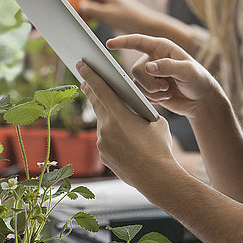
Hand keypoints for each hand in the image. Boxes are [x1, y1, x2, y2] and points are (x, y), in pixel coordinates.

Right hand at [70, 0, 148, 32]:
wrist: (146, 25)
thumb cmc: (131, 18)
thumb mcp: (109, 15)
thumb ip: (92, 9)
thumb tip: (79, 6)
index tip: (63, 4)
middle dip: (75, 3)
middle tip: (70, 15)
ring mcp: (107, 0)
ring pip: (88, 3)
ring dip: (82, 11)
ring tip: (81, 21)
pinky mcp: (109, 9)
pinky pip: (94, 9)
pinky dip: (89, 15)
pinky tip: (89, 23)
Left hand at [76, 61, 180, 204]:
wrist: (157, 178)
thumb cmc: (160, 147)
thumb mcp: (155, 121)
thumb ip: (139, 110)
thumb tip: (132, 108)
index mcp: (119, 115)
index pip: (101, 89)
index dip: (90, 74)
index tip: (82, 64)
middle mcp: (105, 128)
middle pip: (96, 103)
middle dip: (91, 90)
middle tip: (85, 79)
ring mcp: (102, 143)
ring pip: (101, 122)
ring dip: (105, 115)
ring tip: (113, 111)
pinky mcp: (103, 155)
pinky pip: (105, 139)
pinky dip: (111, 134)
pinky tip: (122, 137)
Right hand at [107, 34, 220, 118]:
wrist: (200, 100)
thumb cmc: (198, 79)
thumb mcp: (188, 71)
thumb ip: (169, 67)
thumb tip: (148, 67)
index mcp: (161, 48)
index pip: (138, 41)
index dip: (123, 42)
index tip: (109, 43)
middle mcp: (152, 59)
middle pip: (135, 70)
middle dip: (150, 83)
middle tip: (167, 87)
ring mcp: (149, 74)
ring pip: (136, 84)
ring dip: (153, 92)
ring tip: (169, 91)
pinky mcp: (147, 88)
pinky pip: (140, 95)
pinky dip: (153, 99)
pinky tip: (166, 97)